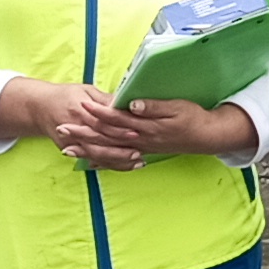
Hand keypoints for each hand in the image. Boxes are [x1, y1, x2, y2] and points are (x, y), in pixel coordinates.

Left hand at [59, 96, 258, 169]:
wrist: (207, 137)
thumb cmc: (193, 118)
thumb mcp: (177, 107)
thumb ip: (153, 106)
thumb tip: (132, 104)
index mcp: (146, 126)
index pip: (117, 119)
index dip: (98, 112)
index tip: (81, 105)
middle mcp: (139, 140)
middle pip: (106, 137)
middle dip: (83, 133)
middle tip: (61, 128)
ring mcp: (140, 148)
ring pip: (109, 150)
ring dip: (87, 150)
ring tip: (66, 148)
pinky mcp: (142, 151)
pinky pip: (118, 159)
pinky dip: (102, 161)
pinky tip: (89, 163)